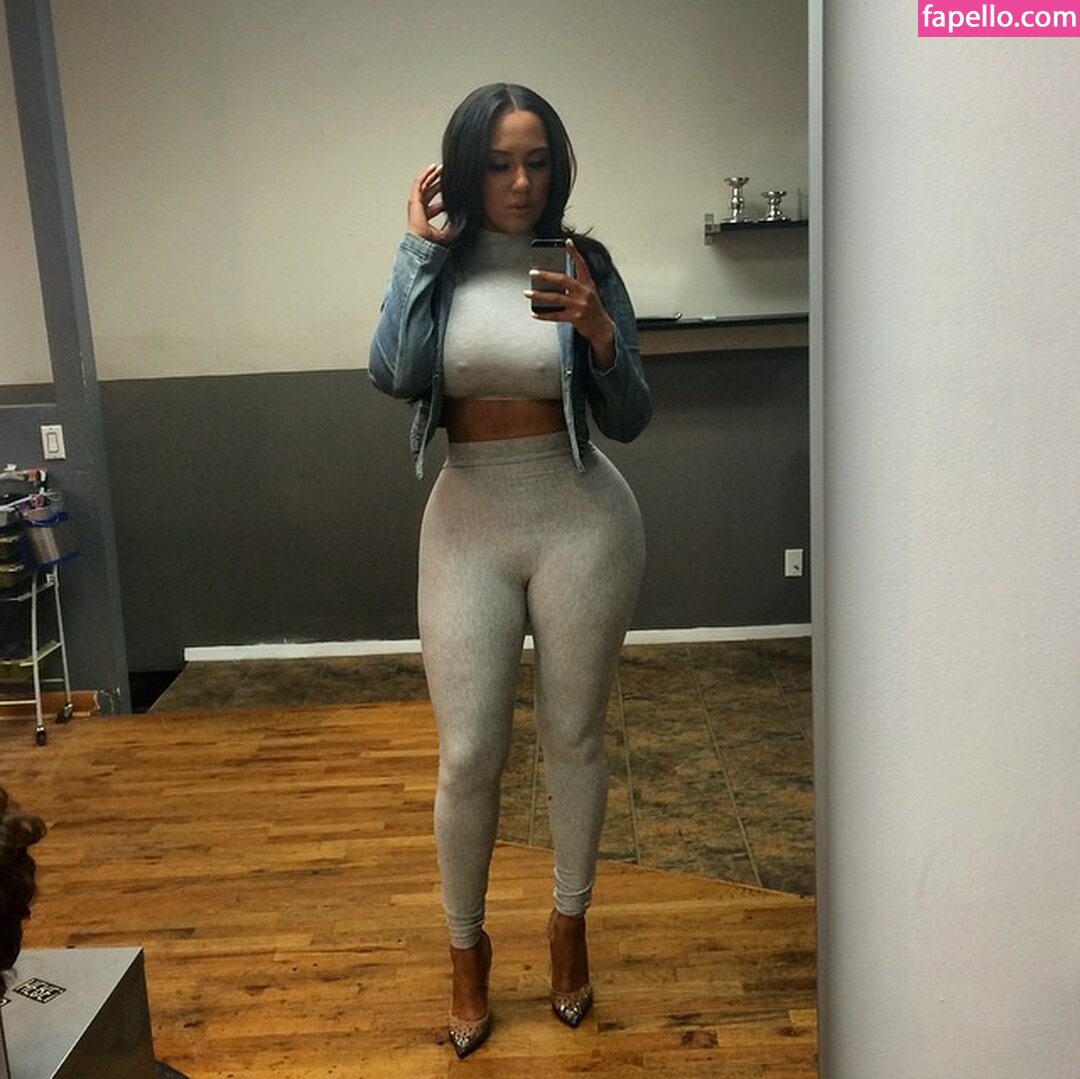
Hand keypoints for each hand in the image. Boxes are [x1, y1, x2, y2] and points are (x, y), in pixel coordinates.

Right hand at [407, 163, 451, 245]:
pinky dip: (425, 175)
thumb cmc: (429, 240)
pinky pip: (419, 183)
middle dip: (436, 181)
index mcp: (426, 216)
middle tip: (444, 174)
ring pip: (423, 185)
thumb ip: (454, 228)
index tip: (452, 190)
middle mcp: (420, 209)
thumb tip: (465, 224)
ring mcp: (416, 203)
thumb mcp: (446, 233)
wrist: (422, 241)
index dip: (443, 197)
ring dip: (431, 175)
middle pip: (429, 191)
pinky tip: (431, 169)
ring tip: (437, 167)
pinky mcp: (414, 199)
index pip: (435, 204)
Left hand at [526, 240, 615, 366]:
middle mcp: (584, 292)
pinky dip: (543, 315)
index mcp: (588, 284)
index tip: (567, 242)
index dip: (574, 253)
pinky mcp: (575, 318)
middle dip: (546, 275)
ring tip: (527, 293)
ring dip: (539, 295)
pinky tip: (534, 313)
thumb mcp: (588, 293)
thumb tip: (553, 281)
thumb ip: (576, 286)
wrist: (602, 328)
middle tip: (532, 272)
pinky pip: (555, 315)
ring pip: (555, 298)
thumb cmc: (592, 309)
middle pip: (563, 280)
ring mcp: (579, 305)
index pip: (581, 265)